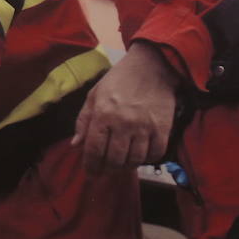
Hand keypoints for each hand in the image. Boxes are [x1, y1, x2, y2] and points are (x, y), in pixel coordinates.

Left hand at [74, 43, 180, 172]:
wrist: (152, 66)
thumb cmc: (119, 80)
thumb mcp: (94, 95)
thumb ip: (83, 121)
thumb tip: (76, 145)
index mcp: (103, 115)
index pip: (93, 150)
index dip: (90, 166)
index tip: (90, 173)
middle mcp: (123, 123)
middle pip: (113, 159)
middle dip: (107, 169)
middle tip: (105, 171)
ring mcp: (144, 127)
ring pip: (134, 160)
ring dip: (125, 167)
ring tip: (121, 164)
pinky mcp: (163, 128)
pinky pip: (155, 154)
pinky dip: (146, 160)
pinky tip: (139, 156)